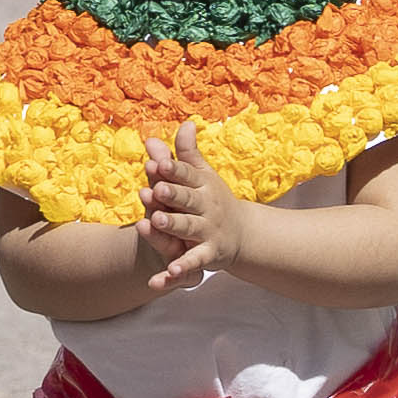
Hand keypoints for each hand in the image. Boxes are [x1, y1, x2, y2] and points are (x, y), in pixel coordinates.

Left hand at [135, 123, 241, 296]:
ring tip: (155, 221)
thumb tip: (184, 123)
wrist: (242, 233)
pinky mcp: (208, 255)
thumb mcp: (201, 175)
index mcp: (203, 185)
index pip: (187, 174)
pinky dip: (179, 270)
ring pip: (188, 229)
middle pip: (187, 200)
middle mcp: (207, 208)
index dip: (173, 169)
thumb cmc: (212, 199)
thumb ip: (185, 154)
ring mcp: (208, 232)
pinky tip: (166, 274)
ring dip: (173, 226)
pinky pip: (193, 263)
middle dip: (173, 195)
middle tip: (157, 188)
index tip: (158, 162)